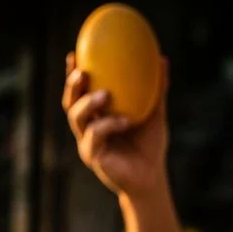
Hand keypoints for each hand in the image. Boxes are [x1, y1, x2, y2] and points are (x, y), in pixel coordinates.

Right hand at [62, 52, 169, 198]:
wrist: (151, 177)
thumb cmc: (150, 145)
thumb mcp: (155, 113)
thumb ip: (157, 89)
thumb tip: (162, 59)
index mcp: (96, 116)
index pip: (80, 92)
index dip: (73, 74)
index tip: (74, 54)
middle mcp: (86, 127)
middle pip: (70, 103)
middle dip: (72, 86)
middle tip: (82, 71)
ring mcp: (87, 142)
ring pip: (77, 118)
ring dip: (87, 103)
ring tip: (104, 94)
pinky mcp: (93, 156)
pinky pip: (95, 136)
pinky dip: (109, 125)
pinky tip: (125, 120)